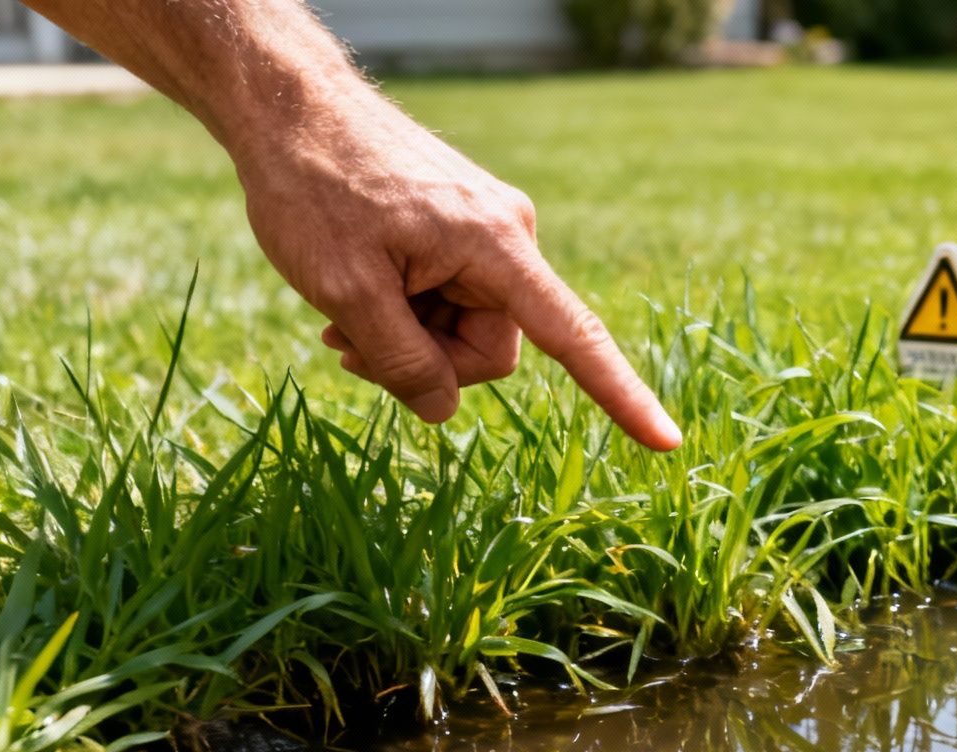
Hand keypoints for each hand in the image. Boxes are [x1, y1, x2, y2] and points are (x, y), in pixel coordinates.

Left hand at [232, 91, 680, 446]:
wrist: (290, 107)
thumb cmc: (313, 188)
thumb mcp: (343, 290)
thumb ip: (400, 361)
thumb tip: (441, 410)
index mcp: (496, 245)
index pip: (573, 337)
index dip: (620, 397)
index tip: (666, 441)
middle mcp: (509, 234)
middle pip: (491, 346)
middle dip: (426, 360)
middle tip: (348, 345)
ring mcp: (489, 229)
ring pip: (466, 326)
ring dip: (407, 335)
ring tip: (340, 314)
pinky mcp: (465, 227)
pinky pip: (452, 296)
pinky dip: (407, 309)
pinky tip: (356, 293)